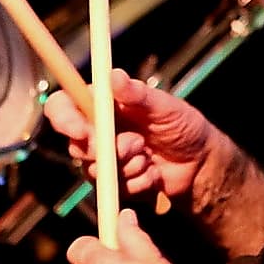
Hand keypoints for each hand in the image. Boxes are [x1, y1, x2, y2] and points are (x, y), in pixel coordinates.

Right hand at [44, 68, 220, 200]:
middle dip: (103, 149)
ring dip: (127, 165)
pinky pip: (114, 188)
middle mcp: (98, 132)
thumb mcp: (165, 106)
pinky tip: (153, 172)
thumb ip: (138, 93)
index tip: (80, 129)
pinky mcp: (115, 184)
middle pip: (75, 144)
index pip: (64, 106)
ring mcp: (105, 160)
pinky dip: (137, 181)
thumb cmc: (184, 126)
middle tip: (135, 144)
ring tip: (149, 155)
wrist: (200, 163)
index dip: (64, 117)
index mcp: (103, 106)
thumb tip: (113, 74)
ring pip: (94, 170)